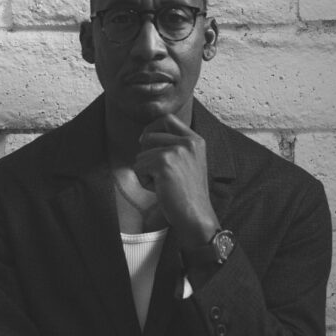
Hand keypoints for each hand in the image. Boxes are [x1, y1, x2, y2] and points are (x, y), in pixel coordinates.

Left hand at [134, 115, 219, 249]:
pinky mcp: (163, 163)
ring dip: (146, 172)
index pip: (168, 119)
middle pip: (149, 136)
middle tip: (157, 175)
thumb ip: (175, 148)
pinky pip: (138, 167)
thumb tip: (144, 136)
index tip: (144, 139)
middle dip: (145, 155)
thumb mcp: (189, 163)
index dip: (152, 127)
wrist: (196, 215)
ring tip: (163, 185)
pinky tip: (160, 190)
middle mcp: (188, 142)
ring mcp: (176, 151)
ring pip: (141, 155)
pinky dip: (144, 182)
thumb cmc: (189, 195)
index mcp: (196, 140)